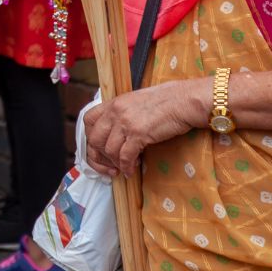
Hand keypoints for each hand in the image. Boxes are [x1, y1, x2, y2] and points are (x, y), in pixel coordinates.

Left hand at [83, 81, 208, 177]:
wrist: (184, 100)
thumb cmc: (166, 101)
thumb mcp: (137, 102)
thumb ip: (123, 113)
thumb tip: (116, 132)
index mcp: (114, 102)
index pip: (88, 120)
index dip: (90, 137)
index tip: (98, 148)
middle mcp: (116, 111)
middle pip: (94, 139)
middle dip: (100, 156)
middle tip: (110, 164)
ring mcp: (126, 122)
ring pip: (109, 150)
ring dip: (116, 163)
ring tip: (125, 167)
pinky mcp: (138, 134)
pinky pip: (125, 157)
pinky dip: (126, 167)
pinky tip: (131, 170)